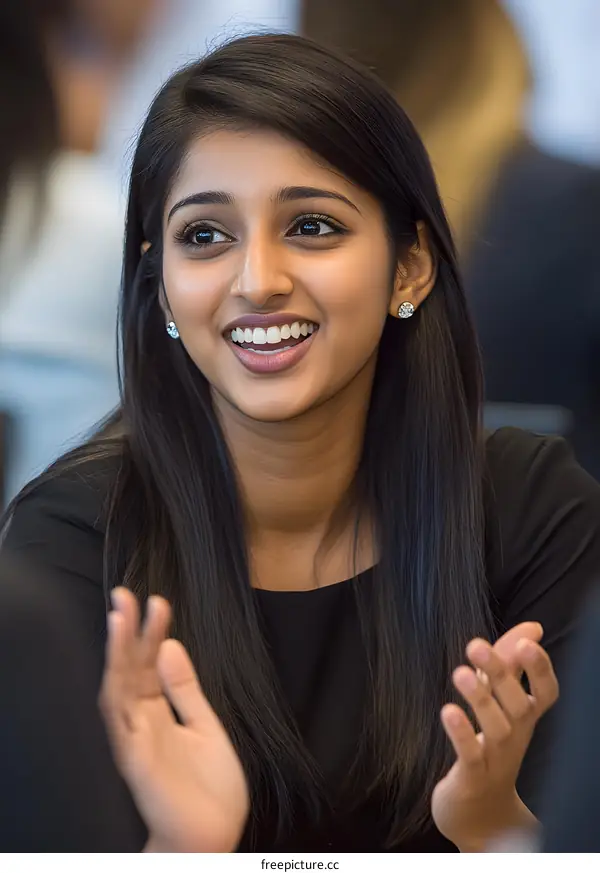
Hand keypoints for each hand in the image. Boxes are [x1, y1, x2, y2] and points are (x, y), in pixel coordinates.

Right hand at [99, 588, 248, 852]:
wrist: (213, 839)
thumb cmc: (209, 789)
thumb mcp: (205, 726)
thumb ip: (186, 689)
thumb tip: (171, 645)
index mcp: (160, 712)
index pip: (150, 663)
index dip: (152, 632)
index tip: (158, 602)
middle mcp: (142, 722)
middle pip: (130, 669)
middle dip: (128, 631)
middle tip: (126, 594)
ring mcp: (135, 740)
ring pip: (118, 688)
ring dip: (117, 652)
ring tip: (119, 615)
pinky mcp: (135, 761)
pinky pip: (119, 723)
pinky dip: (116, 694)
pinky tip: (116, 668)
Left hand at [431, 622, 557, 851]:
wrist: (480, 814)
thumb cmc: (491, 746)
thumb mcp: (500, 700)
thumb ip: (511, 662)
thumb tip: (532, 626)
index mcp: (525, 716)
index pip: (546, 693)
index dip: (540, 670)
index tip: (528, 643)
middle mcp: (517, 736)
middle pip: (518, 704)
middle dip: (500, 673)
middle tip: (476, 644)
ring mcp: (497, 759)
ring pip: (497, 728)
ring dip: (480, 699)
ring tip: (460, 674)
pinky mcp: (473, 777)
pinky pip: (471, 755)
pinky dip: (462, 733)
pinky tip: (448, 711)